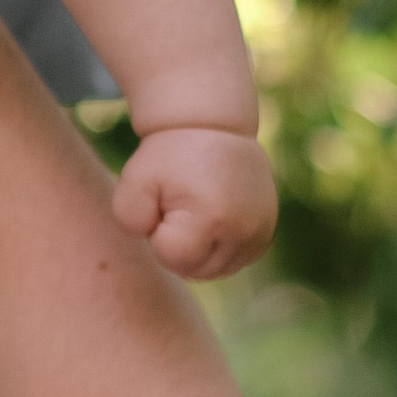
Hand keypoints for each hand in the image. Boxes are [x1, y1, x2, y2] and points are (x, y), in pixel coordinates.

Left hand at [111, 124, 276, 281]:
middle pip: (196, 270)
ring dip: (198, 249)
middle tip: (178, 206)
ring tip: (194, 211)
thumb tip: (157, 242)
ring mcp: (260, 233)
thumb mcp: (134, 180)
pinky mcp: (266, 232)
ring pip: (216, 269)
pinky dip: (217, 247)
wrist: (213, 126)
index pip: (173, 259)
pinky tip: (209, 219)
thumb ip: (130, 220)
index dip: (159, 234)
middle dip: (178, 245)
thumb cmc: (169, 155)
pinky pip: (234, 260)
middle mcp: (244, 231)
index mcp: (213, 219)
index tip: (165, 202)